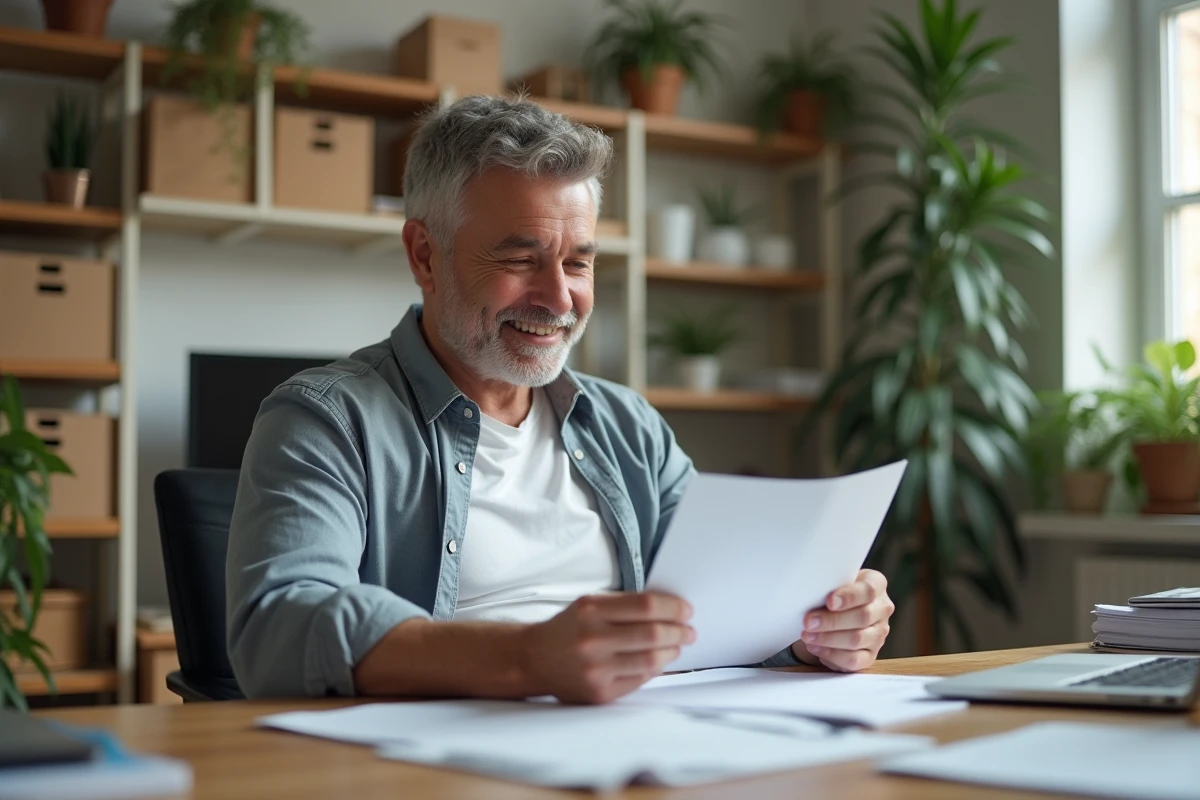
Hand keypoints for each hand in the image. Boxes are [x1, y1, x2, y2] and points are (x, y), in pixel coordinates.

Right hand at [521, 592, 694, 703]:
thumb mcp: (589, 604)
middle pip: (652, 635)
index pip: (645, 606)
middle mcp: (592, 639)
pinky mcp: (599, 692)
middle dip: (679, 631)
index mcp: (591, 610)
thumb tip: (668, 609)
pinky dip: (655, 669)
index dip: (672, 608)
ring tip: (678, 645)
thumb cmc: (568, 628)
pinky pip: (640, 680)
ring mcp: (596, 669)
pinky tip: (659, 661)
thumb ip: (625, 604)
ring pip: (650, 660)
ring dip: (672, 652)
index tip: (686, 610)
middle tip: (689, 630)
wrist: (534, 659)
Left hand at [791, 569, 893, 672]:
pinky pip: (853, 660)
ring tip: (807, 635)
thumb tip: (810, 592)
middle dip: (832, 621)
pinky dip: (831, 654)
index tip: (829, 601)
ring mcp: (878, 634)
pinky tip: (815, 647)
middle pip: (863, 617)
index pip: (869, 590)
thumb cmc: (833, 594)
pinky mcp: (870, 655)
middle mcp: (882, 609)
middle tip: (808, 622)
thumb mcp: (832, 583)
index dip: (849, 597)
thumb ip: (828, 586)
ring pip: (857, 639)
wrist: (835, 614)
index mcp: (876, 585)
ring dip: (828, 639)